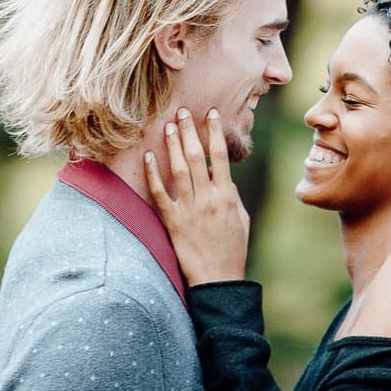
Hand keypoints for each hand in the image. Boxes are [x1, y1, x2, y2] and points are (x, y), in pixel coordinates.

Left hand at [144, 107, 249, 285]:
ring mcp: (189, 210)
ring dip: (174, 145)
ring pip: (180, 170)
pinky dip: (153, 174)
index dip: (214, 132)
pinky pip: (160, 193)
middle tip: (183, 111)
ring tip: (168, 125)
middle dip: (190, 131)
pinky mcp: (173, 222)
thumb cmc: (233, 250)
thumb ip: (231, 194)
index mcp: (227, 196)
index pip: (220, 156)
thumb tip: (222, 175)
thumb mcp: (241, 218)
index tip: (211, 113)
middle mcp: (208, 199)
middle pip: (198, 157)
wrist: (219, 280)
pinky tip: (149, 156)